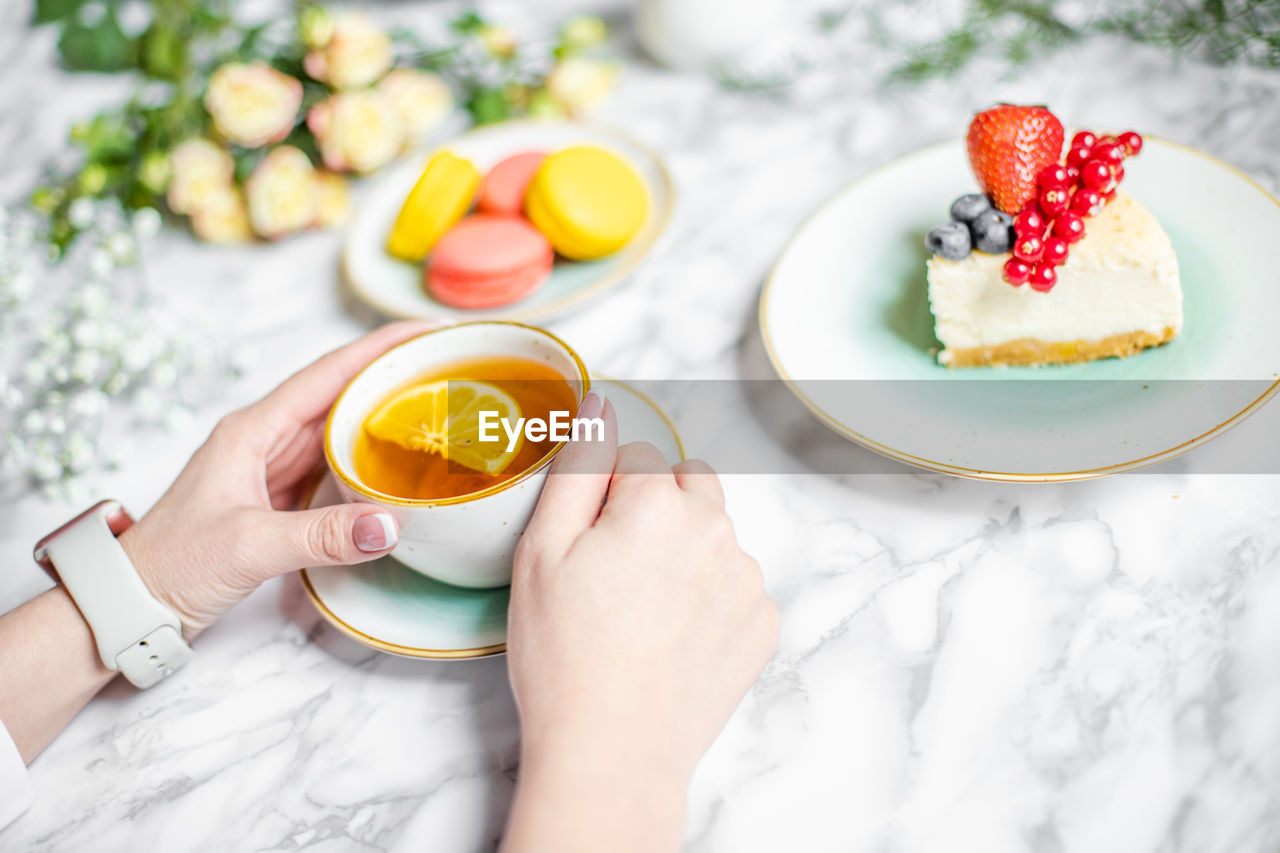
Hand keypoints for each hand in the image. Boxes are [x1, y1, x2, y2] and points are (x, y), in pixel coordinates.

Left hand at [119, 320, 439, 636]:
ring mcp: (272, 469)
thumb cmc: (171, 566)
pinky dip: (371, 459)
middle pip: (339, 393)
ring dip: (385, 414)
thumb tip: (391, 524)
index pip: (326, 374)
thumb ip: (320, 536)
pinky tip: (401, 463)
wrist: (131, 605)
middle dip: (392, 373)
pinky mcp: (279, 500)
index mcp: (252, 430)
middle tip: (447, 364)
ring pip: (340, 429)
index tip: (424, 331)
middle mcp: (264, 440)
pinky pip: (335, 467)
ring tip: (437, 403)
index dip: (377, 348)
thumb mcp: (248, 546)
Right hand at [502, 392, 778, 852]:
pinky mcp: (763, 624)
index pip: (635, 459)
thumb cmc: (565, 655)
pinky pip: (736, 586)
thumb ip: (578, 465)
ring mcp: (747, 580)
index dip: (602, 497)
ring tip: (641, 611)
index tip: (586, 544)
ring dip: (686, 552)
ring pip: (714, 535)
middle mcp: (717, 530)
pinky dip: (709, 599)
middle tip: (614, 569)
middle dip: (655, 507)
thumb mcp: (542, 550)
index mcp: (659, 503)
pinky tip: (672, 637)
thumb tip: (600, 402)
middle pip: (688, 485)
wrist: (613, 751)